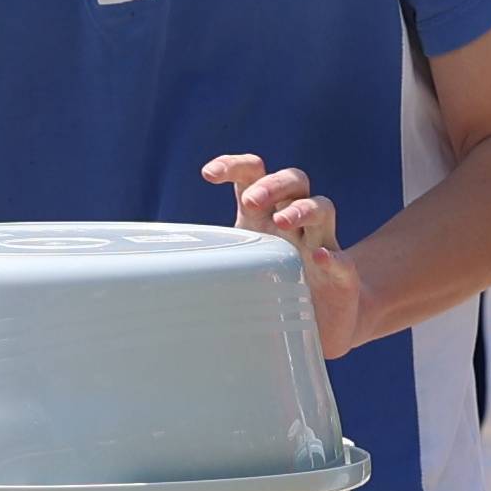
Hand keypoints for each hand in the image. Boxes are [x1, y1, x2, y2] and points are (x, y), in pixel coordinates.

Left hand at [205, 154, 363, 356]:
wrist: (321, 324)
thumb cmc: (271, 290)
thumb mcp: (236, 271)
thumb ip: (208, 267)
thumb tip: (147, 288)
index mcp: (265, 216)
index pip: (254, 174)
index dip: (235, 166)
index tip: (209, 173)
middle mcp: (295, 223)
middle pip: (293, 180)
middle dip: (271, 185)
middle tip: (250, 201)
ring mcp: (321, 245)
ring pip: (322, 207)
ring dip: (302, 208)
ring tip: (282, 221)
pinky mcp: (341, 276)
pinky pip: (343, 260)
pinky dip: (334, 257)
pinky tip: (321, 258)